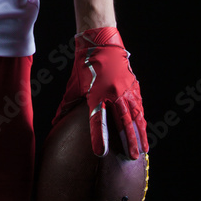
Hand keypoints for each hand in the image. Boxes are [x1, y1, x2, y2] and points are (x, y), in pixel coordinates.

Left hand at [53, 25, 147, 159]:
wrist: (101, 42)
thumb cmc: (85, 65)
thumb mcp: (74, 86)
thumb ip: (67, 105)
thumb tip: (56, 121)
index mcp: (97, 93)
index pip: (98, 120)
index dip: (99, 137)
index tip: (101, 154)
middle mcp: (114, 93)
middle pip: (124, 122)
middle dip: (129, 141)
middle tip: (133, 158)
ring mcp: (126, 89)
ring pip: (136, 116)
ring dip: (140, 133)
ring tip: (143, 149)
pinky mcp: (133, 85)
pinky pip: (139, 106)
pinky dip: (142, 119)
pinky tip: (144, 129)